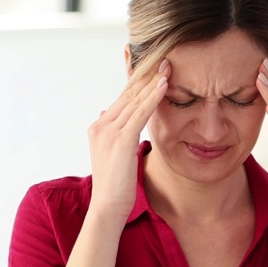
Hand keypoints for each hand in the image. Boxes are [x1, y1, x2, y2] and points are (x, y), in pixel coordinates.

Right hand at [87, 59, 169, 217]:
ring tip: (168, 66)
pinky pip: (140, 112)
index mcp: (99, 127)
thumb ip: (110, 134)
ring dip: (153, 81)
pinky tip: (164, 85)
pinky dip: (153, 97)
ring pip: (134, 100)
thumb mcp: (111, 155)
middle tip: (164, 59)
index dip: (138, 82)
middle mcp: (101, 125)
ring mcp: (109, 131)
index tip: (152, 67)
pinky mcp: (120, 139)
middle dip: (147, 76)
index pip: (122, 99)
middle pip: (128, 94)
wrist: (107, 207)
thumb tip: (104, 114)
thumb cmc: (115, 186)